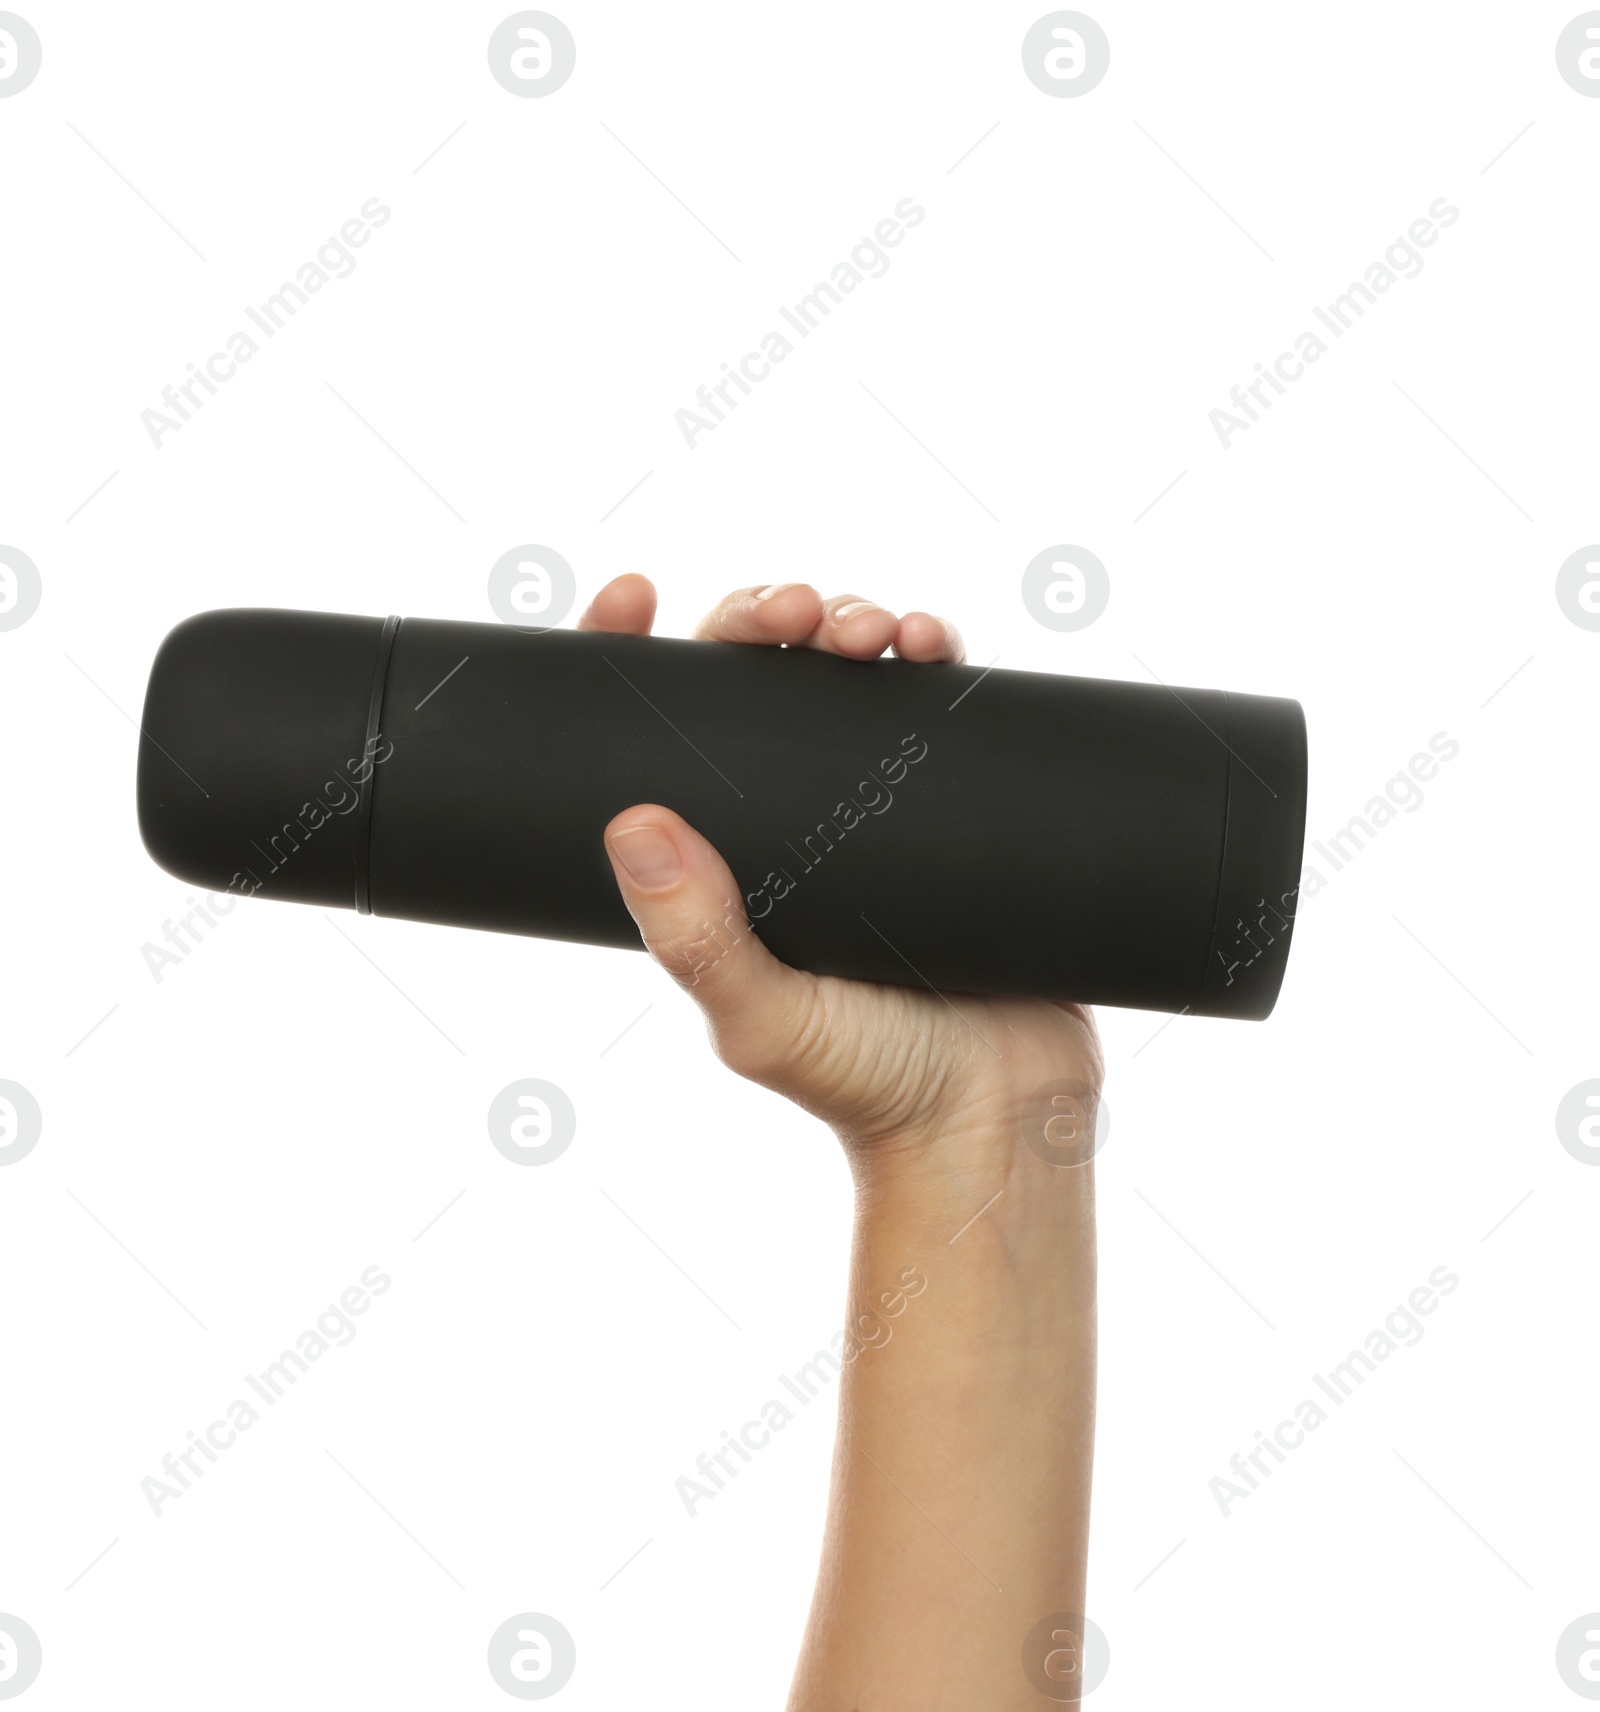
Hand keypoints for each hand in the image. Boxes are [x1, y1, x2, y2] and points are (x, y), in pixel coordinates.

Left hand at [583, 575, 1102, 1181]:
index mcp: (721, 855)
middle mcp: (792, 815)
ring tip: (869, 628)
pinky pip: (938, 701)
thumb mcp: (760, 1020)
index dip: (635, 653)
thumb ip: (696, 940)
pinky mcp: (958, 797)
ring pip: (846, 672)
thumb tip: (631, 823)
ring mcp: (878, 802)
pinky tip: (930, 641)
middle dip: (764, 618)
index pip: (660, 733)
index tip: (630, 599)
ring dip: (850, 618)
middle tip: (789, 614)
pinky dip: (932, 652)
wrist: (996, 1117)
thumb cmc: (868, 1083)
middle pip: (757, 676)